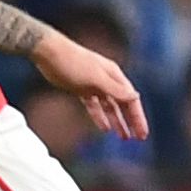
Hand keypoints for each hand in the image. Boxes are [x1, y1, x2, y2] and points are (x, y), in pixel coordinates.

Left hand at [34, 34, 150, 141]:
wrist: (48, 52)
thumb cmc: (73, 62)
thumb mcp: (96, 78)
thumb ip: (115, 89)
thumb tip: (135, 96)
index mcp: (114, 76)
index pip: (131, 100)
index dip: (138, 117)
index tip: (142, 133)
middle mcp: (107, 81)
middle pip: (123, 104)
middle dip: (131, 121)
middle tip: (138, 138)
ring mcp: (94, 85)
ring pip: (110, 107)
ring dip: (117, 121)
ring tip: (124, 137)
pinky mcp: (81, 89)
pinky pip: (94, 107)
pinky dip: (99, 117)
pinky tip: (104, 128)